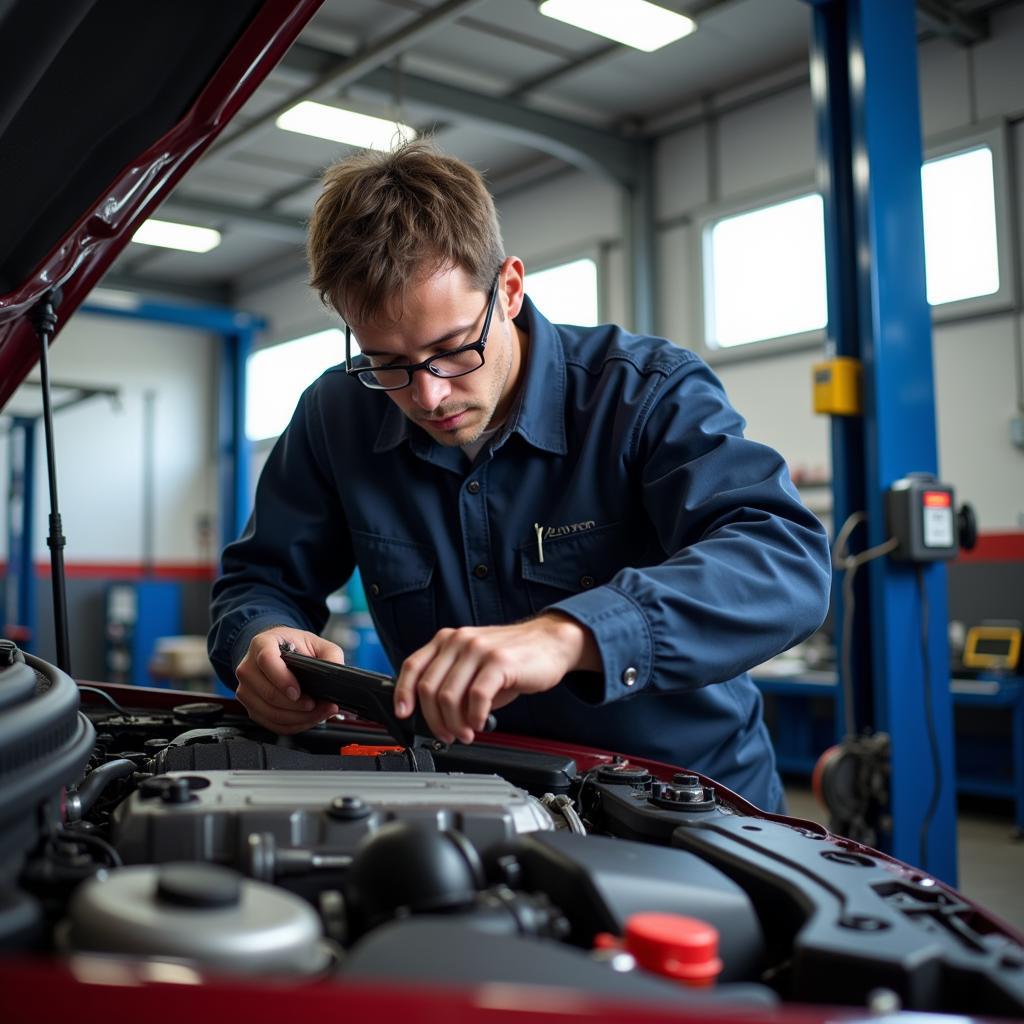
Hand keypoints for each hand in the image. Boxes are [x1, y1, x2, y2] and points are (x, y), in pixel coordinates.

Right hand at [234, 626, 341, 733]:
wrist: (278, 652)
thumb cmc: (294, 646)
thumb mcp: (316, 643)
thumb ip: (330, 655)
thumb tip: (337, 672)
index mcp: (262, 644)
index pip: (267, 660)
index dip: (282, 679)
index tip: (298, 692)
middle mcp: (249, 667)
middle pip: (268, 693)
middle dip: (297, 706)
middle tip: (318, 705)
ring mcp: (246, 689)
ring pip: (269, 712)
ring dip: (297, 718)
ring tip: (318, 713)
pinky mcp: (251, 707)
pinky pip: (270, 723)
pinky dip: (291, 725)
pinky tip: (307, 719)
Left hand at [393, 613, 599, 744]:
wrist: (551, 642)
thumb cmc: (513, 658)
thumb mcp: (475, 666)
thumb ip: (453, 682)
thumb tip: (433, 715)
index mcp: (448, 640)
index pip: (413, 666)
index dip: (403, 693)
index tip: (405, 715)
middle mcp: (459, 640)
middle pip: (429, 688)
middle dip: (434, 720)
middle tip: (447, 734)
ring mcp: (478, 649)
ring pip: (449, 696)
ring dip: (454, 723)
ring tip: (466, 733)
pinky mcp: (499, 661)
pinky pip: (477, 696)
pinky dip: (474, 717)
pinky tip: (480, 723)